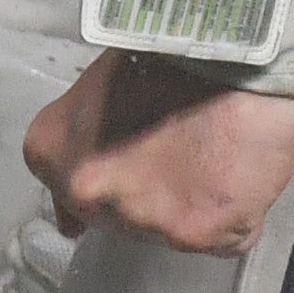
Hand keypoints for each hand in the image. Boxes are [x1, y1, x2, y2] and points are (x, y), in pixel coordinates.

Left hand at [23, 51, 293, 254]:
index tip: (119, 160)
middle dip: (134, 191)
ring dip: (179, 205)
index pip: (59, 186)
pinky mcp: (197, 236)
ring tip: (205, 158)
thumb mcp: (105, 77)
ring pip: (158, 229)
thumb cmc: (170, 53)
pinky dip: (224, 218)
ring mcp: (142, 220)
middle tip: (169, 152)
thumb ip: (83, 130)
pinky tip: (233, 176)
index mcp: (53, 151)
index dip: (96, 169)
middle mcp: (88, 195)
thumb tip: (80, 180)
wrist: (240, 54)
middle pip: (108, 213)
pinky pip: (212, 239)